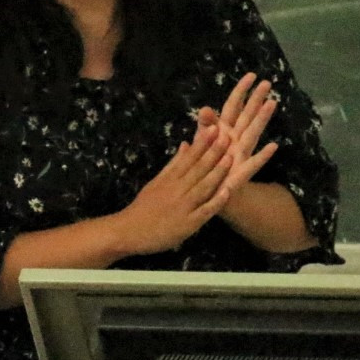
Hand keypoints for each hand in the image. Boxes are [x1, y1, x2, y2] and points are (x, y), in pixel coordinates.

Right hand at [114, 123, 232, 255]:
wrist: (128, 231)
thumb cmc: (143, 207)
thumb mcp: (156, 182)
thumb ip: (173, 164)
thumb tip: (185, 144)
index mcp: (169, 179)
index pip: (188, 158)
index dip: (203, 143)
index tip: (215, 128)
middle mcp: (176, 190)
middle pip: (197, 169)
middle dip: (213, 153)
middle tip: (227, 136)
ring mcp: (183, 207)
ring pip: (203, 187)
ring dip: (217, 173)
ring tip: (231, 158)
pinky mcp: (188, 224)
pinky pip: (204, 211)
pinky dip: (215, 201)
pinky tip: (227, 192)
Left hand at [196, 72, 278, 196]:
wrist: (207, 191)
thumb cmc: (204, 163)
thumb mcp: (200, 142)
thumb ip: (204, 126)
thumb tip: (205, 109)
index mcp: (223, 129)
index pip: (233, 106)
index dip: (241, 91)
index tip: (252, 76)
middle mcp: (235, 137)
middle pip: (247, 115)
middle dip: (256, 99)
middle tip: (267, 83)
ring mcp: (241, 153)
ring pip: (253, 132)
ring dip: (262, 118)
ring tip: (272, 103)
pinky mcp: (242, 170)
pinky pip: (254, 162)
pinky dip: (263, 155)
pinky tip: (273, 146)